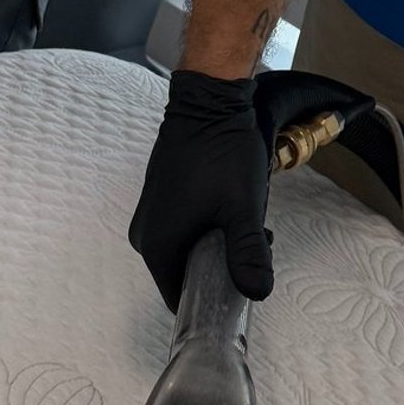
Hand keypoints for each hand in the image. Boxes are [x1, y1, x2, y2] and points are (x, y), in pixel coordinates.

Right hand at [130, 69, 273, 308]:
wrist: (207, 103)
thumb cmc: (222, 153)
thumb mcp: (242, 208)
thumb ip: (247, 254)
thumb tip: (257, 293)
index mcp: (158, 247)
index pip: (180, 299)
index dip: (212, 301)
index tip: (241, 287)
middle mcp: (146, 236)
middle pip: (184, 274)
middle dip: (221, 268)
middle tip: (254, 245)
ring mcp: (150, 216)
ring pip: (186, 251)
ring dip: (217, 246)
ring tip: (246, 224)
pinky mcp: (159, 200)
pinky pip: (182, 230)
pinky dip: (206, 229)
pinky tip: (231, 210)